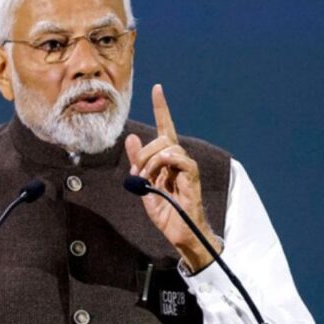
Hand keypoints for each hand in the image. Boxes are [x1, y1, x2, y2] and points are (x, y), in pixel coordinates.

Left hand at [125, 84, 221, 272]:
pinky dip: (168, 163)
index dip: (161, 108)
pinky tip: (160, 176)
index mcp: (167, 161)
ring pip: (170, 147)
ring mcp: (187, 169)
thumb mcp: (143, 186)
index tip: (157, 88)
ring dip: (152, 161)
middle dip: (143, 153)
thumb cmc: (167, 212)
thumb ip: (137, 162)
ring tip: (146, 180)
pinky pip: (182, 160)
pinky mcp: (192, 180)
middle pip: (162, 138)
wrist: (181, 234)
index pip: (165, 127)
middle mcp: (179, 161)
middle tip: (136, 174)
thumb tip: (130, 137)